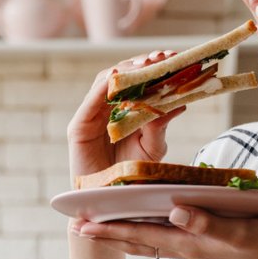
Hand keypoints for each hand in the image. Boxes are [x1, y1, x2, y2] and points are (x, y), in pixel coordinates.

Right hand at [66, 51, 187, 184]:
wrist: (110, 201)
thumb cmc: (130, 176)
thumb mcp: (153, 149)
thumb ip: (161, 126)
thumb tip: (179, 102)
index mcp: (126, 111)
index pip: (139, 82)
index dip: (154, 68)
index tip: (173, 58)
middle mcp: (108, 110)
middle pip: (123, 78)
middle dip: (141, 64)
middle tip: (160, 57)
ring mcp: (91, 116)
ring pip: (105, 83)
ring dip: (124, 71)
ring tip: (144, 65)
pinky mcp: (78, 128)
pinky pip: (90, 102)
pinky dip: (102, 88)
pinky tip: (115, 78)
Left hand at [69, 205, 257, 258]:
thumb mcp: (240, 229)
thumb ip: (208, 222)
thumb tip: (175, 212)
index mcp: (188, 242)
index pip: (139, 236)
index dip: (108, 231)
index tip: (80, 225)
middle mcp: (184, 247)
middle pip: (135, 242)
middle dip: (105, 235)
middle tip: (75, 226)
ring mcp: (193, 247)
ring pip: (147, 241)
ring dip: (120, 235)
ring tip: (97, 227)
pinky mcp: (203, 243)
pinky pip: (164, 239)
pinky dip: (145, 232)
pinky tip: (141, 224)